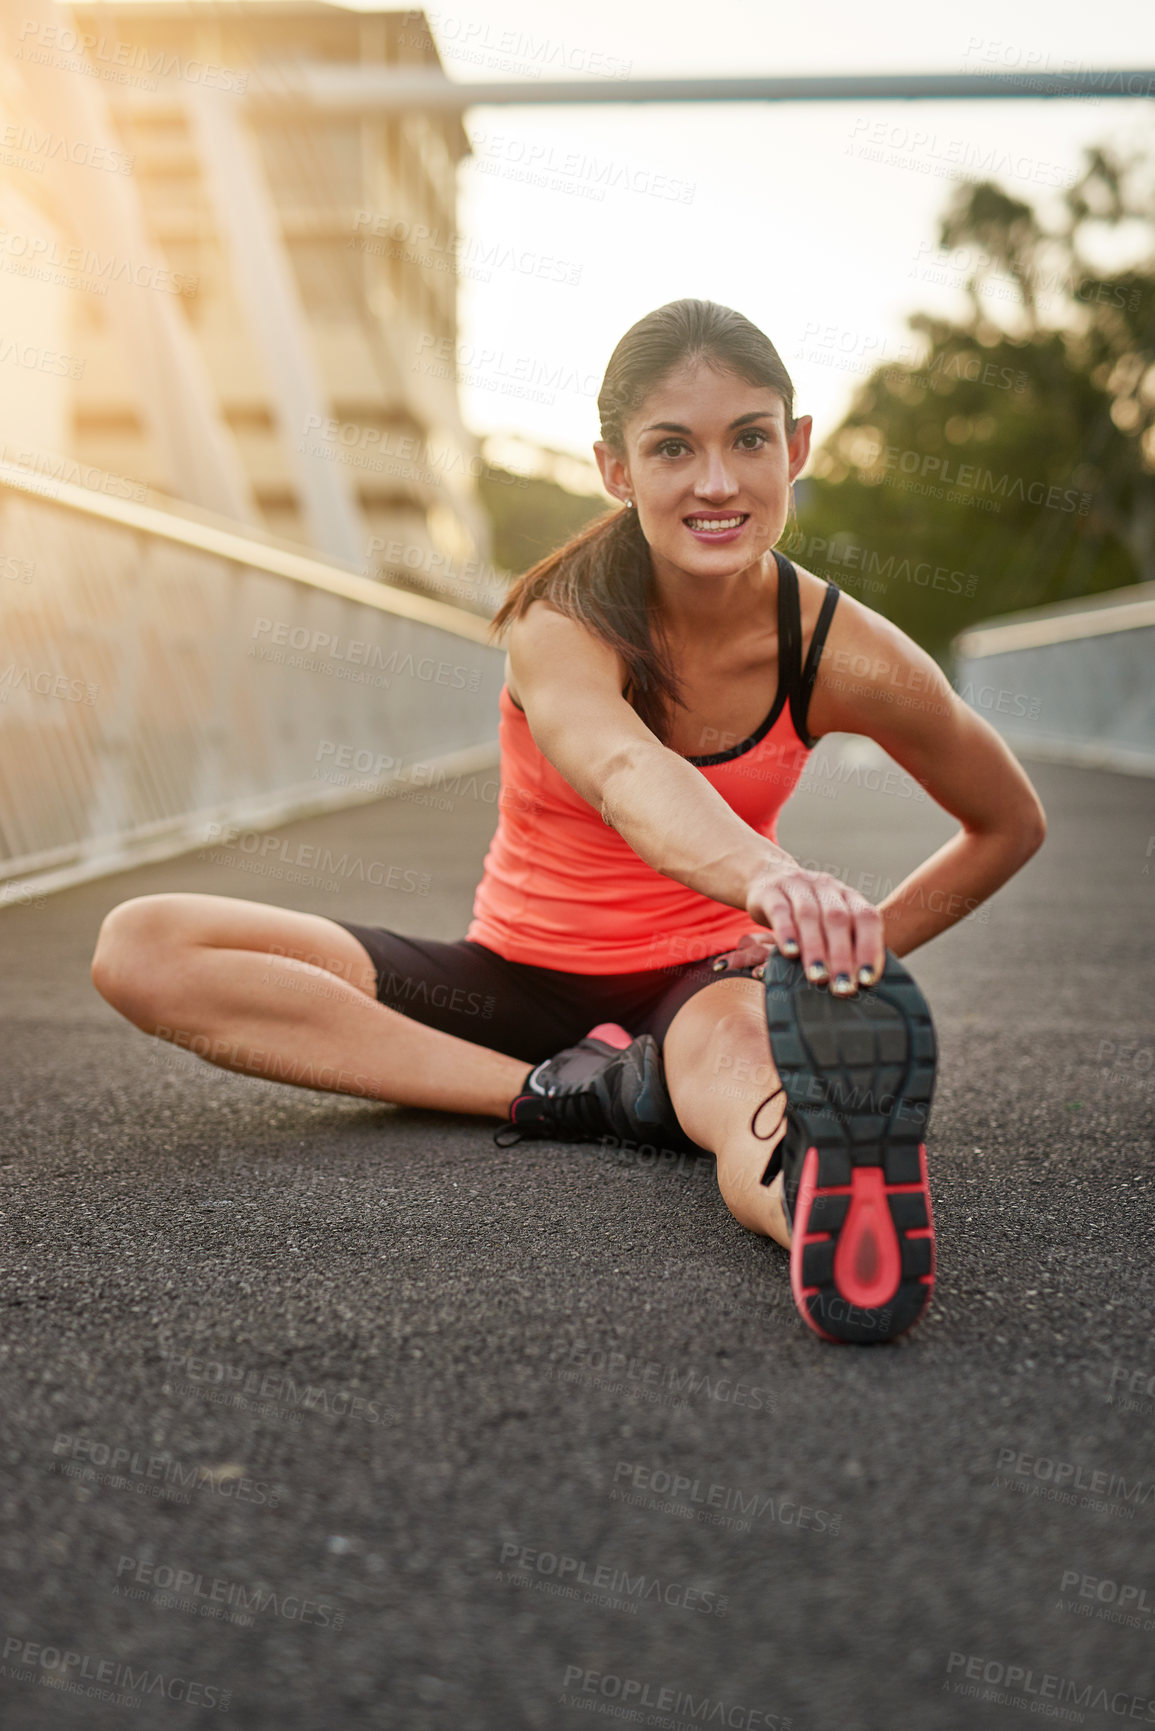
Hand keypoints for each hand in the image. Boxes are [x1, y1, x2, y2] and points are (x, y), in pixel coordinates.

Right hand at [745, 863, 885, 995]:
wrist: (767, 876)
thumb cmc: (805, 912)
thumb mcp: (829, 920)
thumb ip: (845, 943)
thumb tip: (860, 984)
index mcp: (848, 895)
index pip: (867, 917)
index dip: (870, 947)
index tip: (868, 979)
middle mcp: (826, 887)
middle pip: (838, 919)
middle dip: (842, 957)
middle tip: (843, 987)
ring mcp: (798, 886)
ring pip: (809, 915)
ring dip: (816, 949)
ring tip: (819, 977)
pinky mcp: (770, 891)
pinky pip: (780, 911)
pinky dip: (786, 932)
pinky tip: (790, 953)